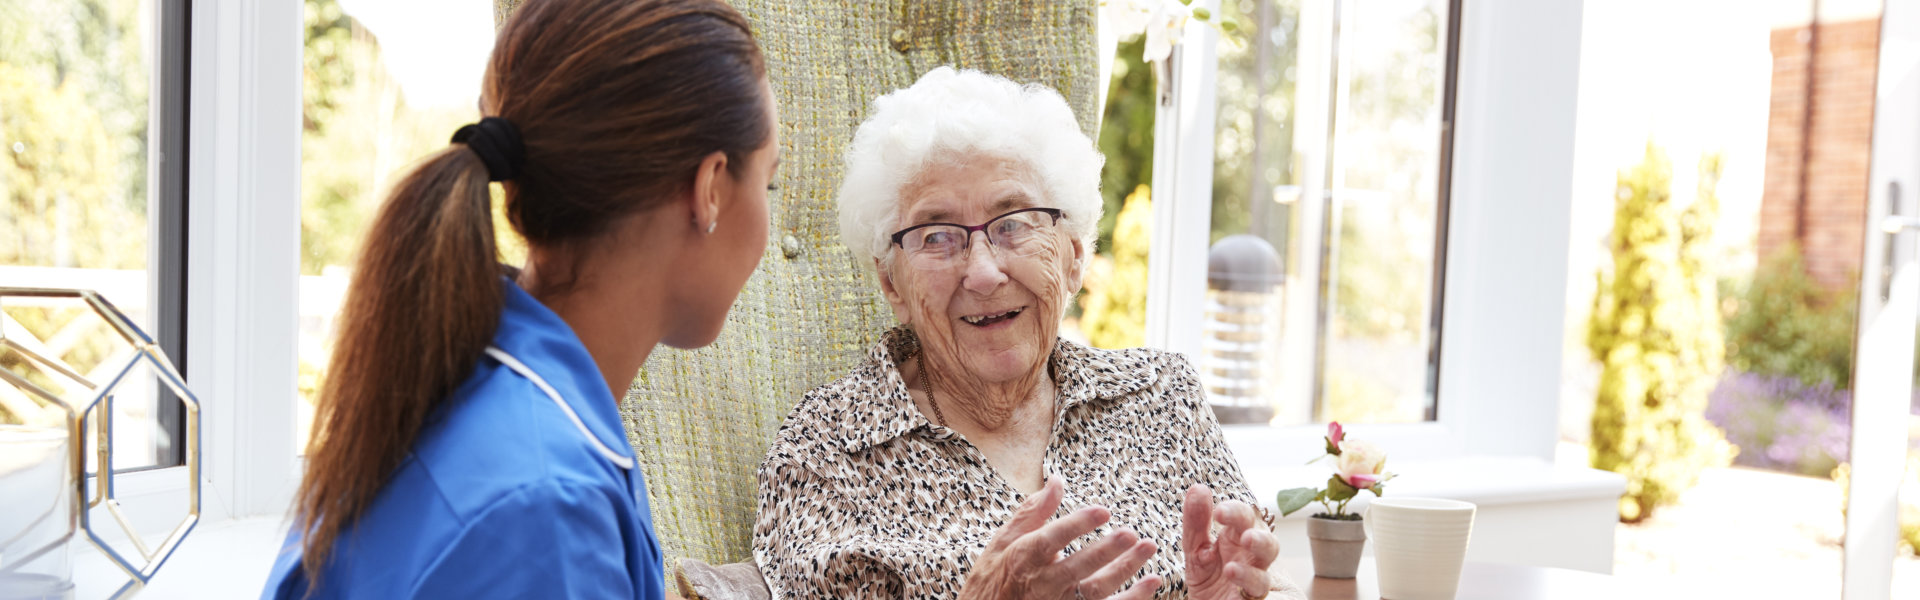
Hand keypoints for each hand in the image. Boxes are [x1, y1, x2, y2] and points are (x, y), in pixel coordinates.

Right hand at [960, 478, 1164, 599]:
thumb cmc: (994, 579)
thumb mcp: (1003, 542)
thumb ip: (1033, 512)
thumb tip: (1057, 481)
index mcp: (1023, 558)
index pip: (1051, 539)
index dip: (1077, 525)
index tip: (1102, 510)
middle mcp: (1042, 584)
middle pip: (1078, 567)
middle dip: (1106, 552)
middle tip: (1131, 534)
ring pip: (1097, 590)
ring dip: (1125, 570)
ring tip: (1147, 547)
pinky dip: (1131, 598)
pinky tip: (1151, 581)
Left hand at [1181, 484, 1280, 599]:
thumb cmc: (1210, 575)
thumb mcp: (1196, 548)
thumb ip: (1196, 522)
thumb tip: (1198, 488)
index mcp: (1239, 539)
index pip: (1244, 518)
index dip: (1236, 513)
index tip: (1219, 512)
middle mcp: (1252, 560)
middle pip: (1268, 545)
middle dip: (1260, 540)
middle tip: (1246, 537)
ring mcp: (1254, 584)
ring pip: (1263, 579)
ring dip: (1250, 576)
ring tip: (1231, 570)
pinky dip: (1255, 599)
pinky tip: (1239, 595)